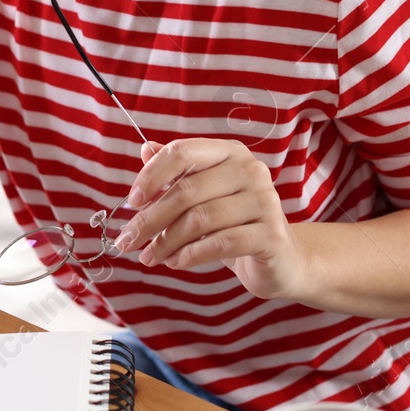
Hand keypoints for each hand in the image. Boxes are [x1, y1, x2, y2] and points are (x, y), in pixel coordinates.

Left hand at [114, 139, 301, 300]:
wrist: (282, 260)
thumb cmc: (235, 224)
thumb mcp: (203, 197)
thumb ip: (177, 173)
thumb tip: (145, 148)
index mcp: (230, 152)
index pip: (183, 152)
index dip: (152, 175)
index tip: (131, 201)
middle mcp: (250, 169)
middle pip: (187, 190)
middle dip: (151, 219)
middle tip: (127, 241)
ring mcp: (264, 200)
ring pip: (201, 219)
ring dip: (167, 242)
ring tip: (149, 257)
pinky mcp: (271, 234)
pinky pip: (221, 243)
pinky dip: (191, 255)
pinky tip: (175, 262)